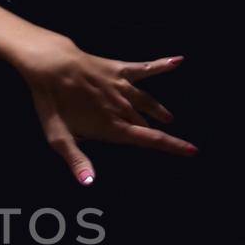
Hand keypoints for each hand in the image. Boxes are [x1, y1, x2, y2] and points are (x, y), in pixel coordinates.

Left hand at [15, 32, 196, 183]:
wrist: (51, 65)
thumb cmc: (52, 103)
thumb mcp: (59, 137)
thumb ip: (77, 161)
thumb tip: (89, 183)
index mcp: (112, 127)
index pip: (149, 139)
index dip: (173, 146)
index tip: (193, 151)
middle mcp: (122, 108)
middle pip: (145, 123)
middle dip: (157, 132)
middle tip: (165, 138)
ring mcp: (122, 87)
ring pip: (147, 101)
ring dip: (157, 110)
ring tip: (167, 117)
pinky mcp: (119, 70)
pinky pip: (145, 69)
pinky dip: (162, 65)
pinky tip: (178, 61)